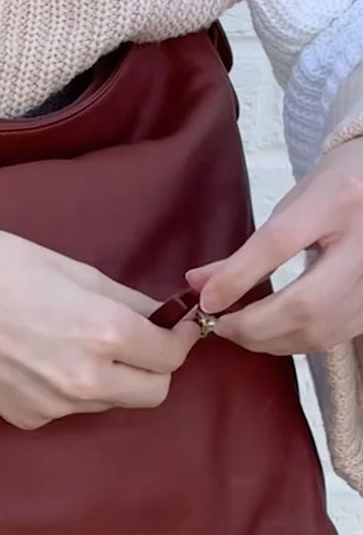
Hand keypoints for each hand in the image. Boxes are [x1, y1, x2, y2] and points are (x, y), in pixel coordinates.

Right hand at [0, 226, 198, 429]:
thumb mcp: (71, 268)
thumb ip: (123, 300)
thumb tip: (158, 317)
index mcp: (102, 333)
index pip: (171, 355)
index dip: (177, 336)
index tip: (171, 325)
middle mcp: (84, 379)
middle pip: (155, 393)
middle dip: (153, 366)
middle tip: (134, 339)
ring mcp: (53, 406)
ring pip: (112, 402)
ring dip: (112, 378)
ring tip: (76, 343)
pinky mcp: (25, 418)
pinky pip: (69, 409)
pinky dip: (69, 389)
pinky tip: (39, 358)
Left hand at [187, 136, 362, 354]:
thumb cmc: (333, 193)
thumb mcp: (288, 208)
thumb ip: (244, 251)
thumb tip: (197, 285)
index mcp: (336, 202)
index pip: (278, 244)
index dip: (236, 278)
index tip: (206, 301)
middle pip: (304, 304)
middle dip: (252, 325)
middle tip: (220, 325)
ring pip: (319, 330)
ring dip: (270, 340)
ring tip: (239, 331)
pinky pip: (331, 337)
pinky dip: (294, 342)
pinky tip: (271, 335)